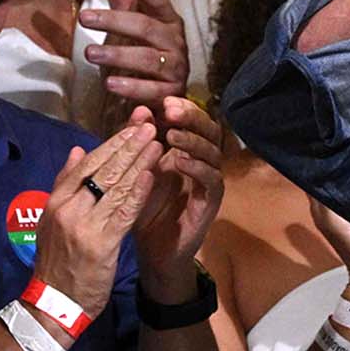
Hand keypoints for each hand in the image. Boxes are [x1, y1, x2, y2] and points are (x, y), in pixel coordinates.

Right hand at [28, 118, 161, 321]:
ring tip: (158, 143)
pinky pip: (124, 213)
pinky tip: (152, 175)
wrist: (52, 304)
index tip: (131, 127)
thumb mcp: (53, 220)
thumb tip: (78, 150)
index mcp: (55, 202)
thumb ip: (65, 184)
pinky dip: (139, 193)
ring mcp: (84, 226)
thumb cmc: (57, 262)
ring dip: (140, 163)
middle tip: (150, 126)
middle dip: (129, 146)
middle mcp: (68, 210)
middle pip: (103, 171)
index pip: (86, 165)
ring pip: (116, 188)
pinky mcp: (101, 244)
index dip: (111, 144)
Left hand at [81, 0, 189, 125]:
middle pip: (147, 27)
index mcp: (167, 19)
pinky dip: (132, 87)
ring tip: (90, 53)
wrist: (162, 93)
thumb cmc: (143, 49)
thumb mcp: (130, 17)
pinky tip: (110, 83)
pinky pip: (153, 90)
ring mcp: (176, 67)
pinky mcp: (170, 93)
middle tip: (84, 17)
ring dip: (119, 55)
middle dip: (115, 21)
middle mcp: (175, 41)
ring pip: (149, 59)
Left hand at [134, 98, 225, 298]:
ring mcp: (209, 181)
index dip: (182, 108)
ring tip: (172, 135)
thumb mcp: (136, 172)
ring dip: (193, 141)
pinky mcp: (211, 202)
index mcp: (186, 150)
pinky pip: (211, 179)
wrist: (153, 250)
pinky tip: (179, 161)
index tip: (163, 100)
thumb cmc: (144, 209)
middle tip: (171, 110)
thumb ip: (137, 143)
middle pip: (209, 130)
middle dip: (191, 117)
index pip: (192, 121)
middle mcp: (202, 162)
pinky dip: (196, 167)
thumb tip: (139, 110)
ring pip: (212, 152)